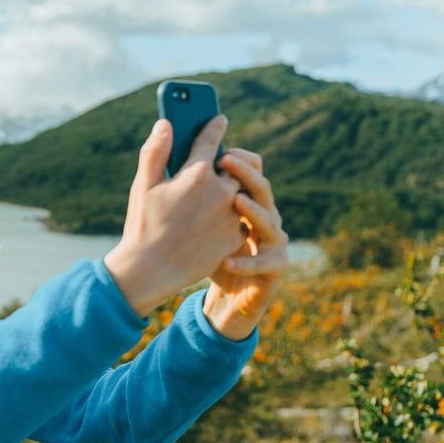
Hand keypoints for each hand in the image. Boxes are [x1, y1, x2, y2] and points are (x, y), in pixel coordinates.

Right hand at [105, 117, 245, 316]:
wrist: (151, 270)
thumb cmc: (143, 225)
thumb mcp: (143, 185)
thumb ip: (154, 151)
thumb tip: (165, 124)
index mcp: (197, 174)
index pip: (211, 140)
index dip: (215, 127)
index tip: (219, 120)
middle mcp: (220, 192)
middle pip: (238, 165)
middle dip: (232, 160)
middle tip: (224, 160)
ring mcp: (231, 216)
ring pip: (244, 192)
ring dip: (236, 188)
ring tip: (223, 190)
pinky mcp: (235, 237)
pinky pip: (242, 219)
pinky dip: (233, 215)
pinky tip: (219, 218)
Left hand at [203, 149, 288, 339]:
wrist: (224, 295)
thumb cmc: (204, 251)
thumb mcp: (192, 220)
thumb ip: (186, 191)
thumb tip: (170, 160)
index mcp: (246, 201)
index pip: (250, 172)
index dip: (238, 158)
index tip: (218, 147)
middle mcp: (264, 217)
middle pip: (262, 190)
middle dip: (246, 174)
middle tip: (225, 161)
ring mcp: (272, 242)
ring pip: (270, 223)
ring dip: (254, 212)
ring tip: (236, 202)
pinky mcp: (274, 269)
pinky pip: (264, 263)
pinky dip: (246, 262)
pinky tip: (226, 261)